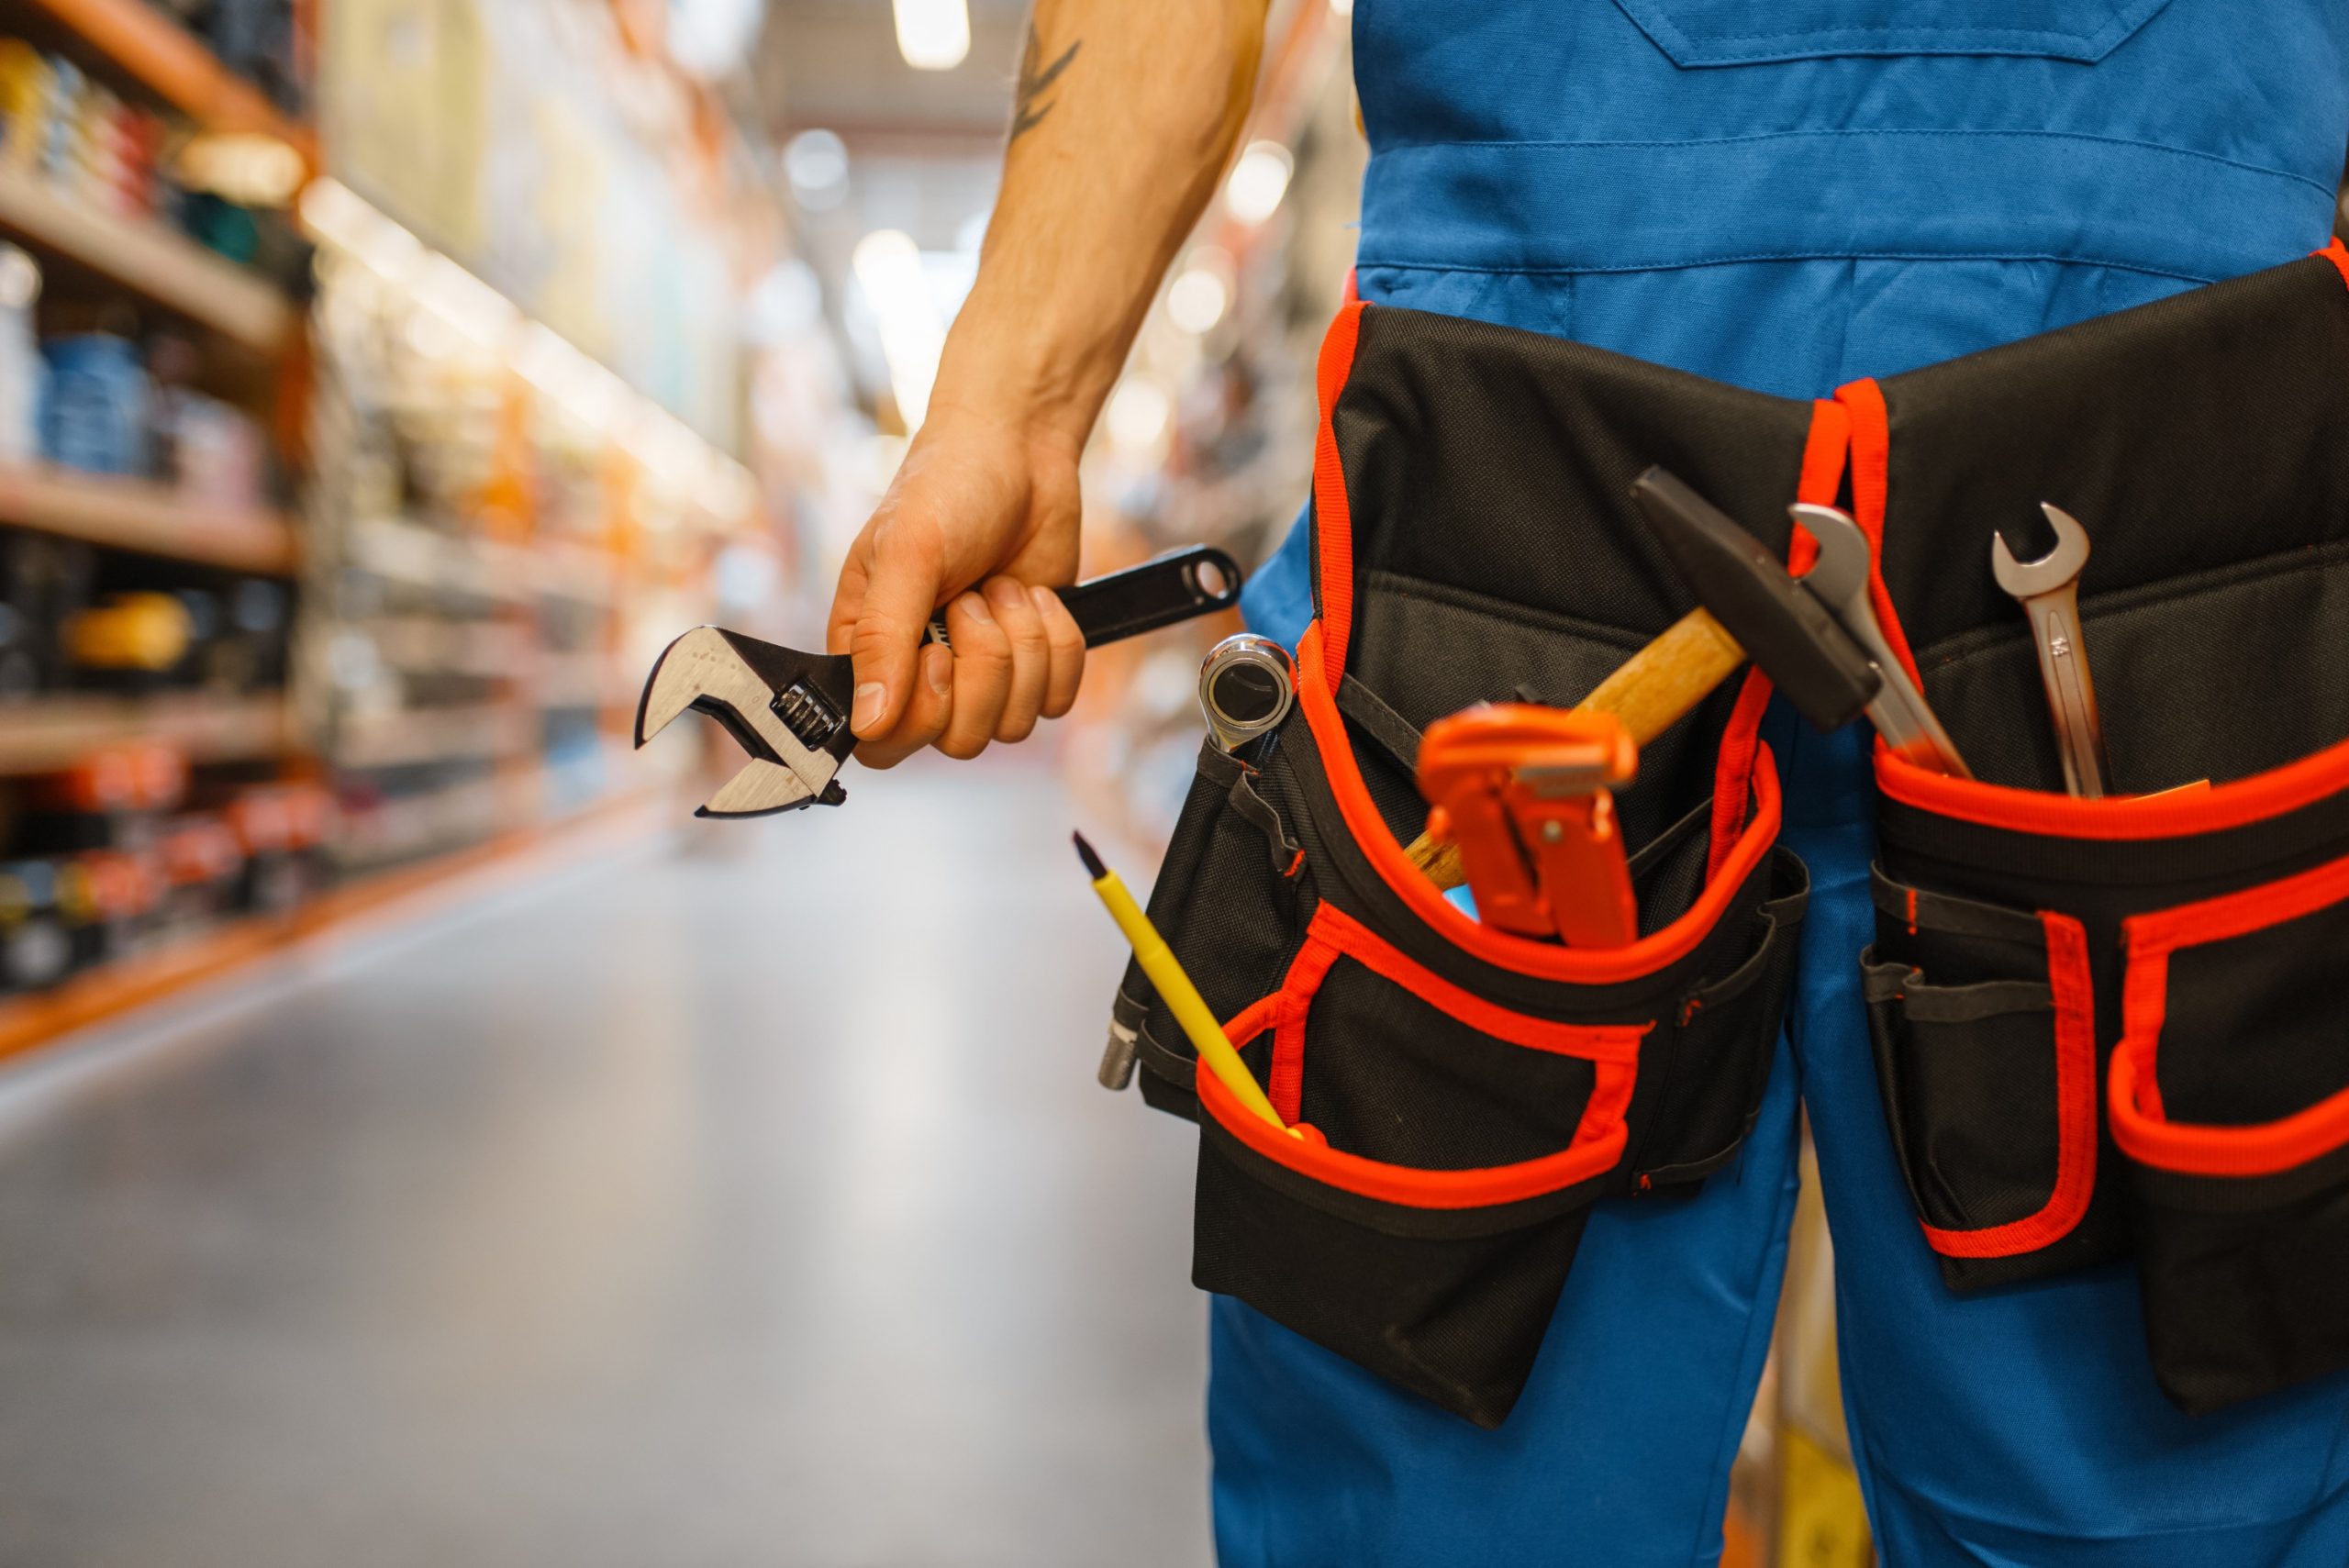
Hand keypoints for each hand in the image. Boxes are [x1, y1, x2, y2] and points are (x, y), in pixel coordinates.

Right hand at [825, 409, 1089, 766]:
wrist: (1019, 453)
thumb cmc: (946, 490)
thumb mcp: (905, 555)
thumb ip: (880, 641)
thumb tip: (868, 726)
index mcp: (869, 652)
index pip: (883, 744)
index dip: (922, 712)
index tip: (937, 649)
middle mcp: (922, 674)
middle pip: (958, 741)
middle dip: (984, 665)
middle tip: (974, 598)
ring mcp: (982, 673)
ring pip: (1013, 724)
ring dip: (1022, 646)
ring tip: (1004, 587)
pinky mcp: (1035, 664)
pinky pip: (1058, 700)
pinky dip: (1059, 647)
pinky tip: (1037, 597)